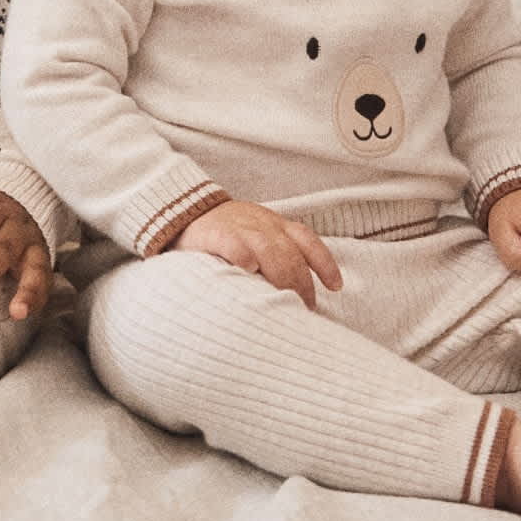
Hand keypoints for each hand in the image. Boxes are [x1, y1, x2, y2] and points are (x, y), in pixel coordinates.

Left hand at [0, 185, 52, 320]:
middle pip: (4, 248)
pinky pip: (45, 280)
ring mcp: (31, 245)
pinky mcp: (43, 260)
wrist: (21, 196)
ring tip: (18, 312)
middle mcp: (15, 227)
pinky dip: (38, 297)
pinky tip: (28, 314)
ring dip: (26, 290)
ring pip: (33, 266)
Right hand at [172, 198, 342, 309]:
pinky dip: (244, 256)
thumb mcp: (258, 234)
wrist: (185, 209)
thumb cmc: (227, 230)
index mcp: (276, 224)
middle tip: (302, 312)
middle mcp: (263, 225)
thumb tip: (301, 293)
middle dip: (301, 284)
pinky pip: (234, 244)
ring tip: (283, 302)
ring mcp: (240, 228)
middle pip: (291, 254)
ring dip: (280, 277)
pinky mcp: (215, 233)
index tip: (336, 287)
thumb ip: (277, 255)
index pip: (308, 241)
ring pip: (270, 250)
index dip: (325, 264)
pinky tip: (249, 270)